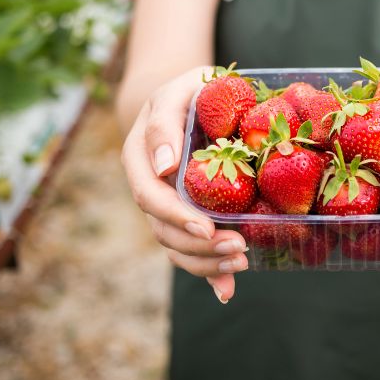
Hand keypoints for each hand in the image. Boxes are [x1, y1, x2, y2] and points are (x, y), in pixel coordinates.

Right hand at [121, 66, 247, 303]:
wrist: (190, 98)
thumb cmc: (187, 89)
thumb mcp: (176, 91)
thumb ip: (165, 122)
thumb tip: (165, 167)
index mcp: (139, 159)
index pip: (151, 197)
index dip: (177, 217)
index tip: (207, 228)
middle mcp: (150, 188)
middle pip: (164, 230)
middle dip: (199, 247)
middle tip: (237, 249)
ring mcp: (167, 206)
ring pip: (176, 246)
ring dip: (206, 263)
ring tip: (240, 262)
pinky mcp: (188, 215)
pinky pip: (192, 249)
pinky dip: (209, 274)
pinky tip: (227, 290)